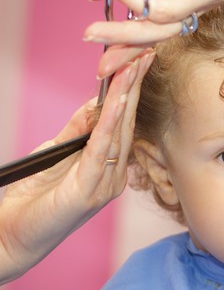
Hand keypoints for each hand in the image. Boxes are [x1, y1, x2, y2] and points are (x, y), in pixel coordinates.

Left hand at [0, 51, 153, 284]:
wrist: (10, 236)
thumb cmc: (33, 199)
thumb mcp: (55, 152)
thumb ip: (78, 129)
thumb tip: (96, 100)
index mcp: (108, 167)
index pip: (124, 122)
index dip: (130, 90)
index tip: (138, 61)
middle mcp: (114, 175)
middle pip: (129, 122)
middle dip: (135, 86)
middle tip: (144, 53)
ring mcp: (106, 184)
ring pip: (120, 132)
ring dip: (126, 96)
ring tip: (134, 66)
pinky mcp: (90, 191)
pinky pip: (102, 149)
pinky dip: (110, 122)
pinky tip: (115, 100)